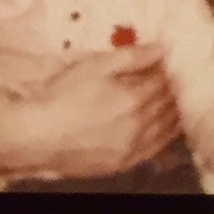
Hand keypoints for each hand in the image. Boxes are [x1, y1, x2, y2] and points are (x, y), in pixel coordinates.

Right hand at [0, 44, 179, 180]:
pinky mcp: (121, 164)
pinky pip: (154, 150)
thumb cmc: (63, 96)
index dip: (168, 70)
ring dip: (174, 113)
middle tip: (177, 79)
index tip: (170, 62)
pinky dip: (165, 136)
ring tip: (177, 101)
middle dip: (173, 90)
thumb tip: (161, 49)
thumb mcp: (95, 66)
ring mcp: (131, 148)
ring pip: (165, 129)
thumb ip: (131, 57)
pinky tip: (167, 129)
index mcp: (134, 99)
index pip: (163, 82)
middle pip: (167, 105)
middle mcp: (138, 126)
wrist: (36, 136)